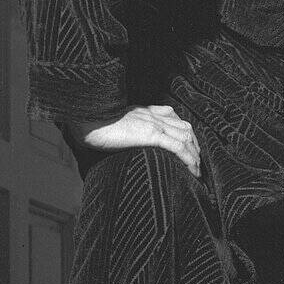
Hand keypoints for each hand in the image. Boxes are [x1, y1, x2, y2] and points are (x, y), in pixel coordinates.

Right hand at [66, 105, 200, 176]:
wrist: (85, 119)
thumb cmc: (94, 124)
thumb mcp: (116, 123)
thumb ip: (129, 129)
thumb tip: (131, 141)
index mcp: (145, 111)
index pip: (175, 118)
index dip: (186, 134)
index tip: (190, 149)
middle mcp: (153, 115)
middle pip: (186, 128)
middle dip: (195, 146)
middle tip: (197, 163)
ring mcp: (153, 123)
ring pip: (186, 137)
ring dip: (195, 155)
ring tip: (197, 171)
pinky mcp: (150, 134)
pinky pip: (177, 146)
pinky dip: (188, 159)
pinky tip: (192, 170)